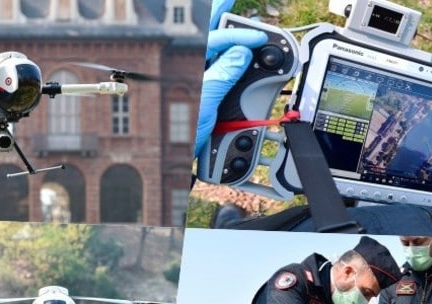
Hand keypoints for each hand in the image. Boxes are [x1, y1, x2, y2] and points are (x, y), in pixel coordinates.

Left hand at [194, 0, 267, 157]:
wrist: (172, 160)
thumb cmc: (180, 134)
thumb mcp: (205, 101)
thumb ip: (223, 74)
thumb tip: (241, 52)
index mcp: (187, 65)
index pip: (215, 38)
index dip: (239, 34)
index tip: (258, 37)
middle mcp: (187, 69)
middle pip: (206, 35)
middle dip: (218, 17)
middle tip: (227, 1)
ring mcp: (191, 81)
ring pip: (207, 50)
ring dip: (220, 36)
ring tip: (224, 11)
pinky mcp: (196, 94)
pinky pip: (211, 70)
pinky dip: (222, 59)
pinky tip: (229, 54)